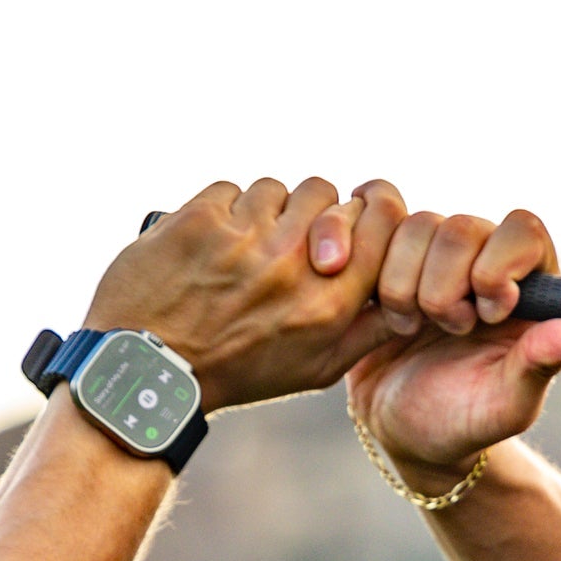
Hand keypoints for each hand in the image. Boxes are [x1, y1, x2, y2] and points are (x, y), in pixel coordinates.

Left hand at [83, 178, 406, 411]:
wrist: (154, 369)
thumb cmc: (239, 372)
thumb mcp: (316, 369)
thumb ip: (366, 334)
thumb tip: (407, 303)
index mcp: (329, 304)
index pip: (380, 222)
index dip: (367, 215)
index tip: (350, 225)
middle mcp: (293, 267)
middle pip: (326, 193)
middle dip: (311, 210)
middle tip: (291, 235)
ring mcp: (245, 239)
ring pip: (276, 188)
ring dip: (265, 211)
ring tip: (245, 247)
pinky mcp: (200, 220)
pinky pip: (229, 189)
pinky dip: (222, 211)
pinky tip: (211, 245)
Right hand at [323, 204, 560, 489]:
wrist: (402, 431)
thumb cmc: (465, 424)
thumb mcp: (507, 403)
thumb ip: (546, 361)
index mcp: (530, 287)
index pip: (524, 230)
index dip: (500, 263)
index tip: (489, 312)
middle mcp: (484, 260)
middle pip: (462, 225)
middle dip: (446, 285)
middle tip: (451, 332)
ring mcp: (433, 256)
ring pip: (414, 225)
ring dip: (405, 285)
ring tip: (412, 331)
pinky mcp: (388, 258)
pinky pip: (373, 230)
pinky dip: (370, 273)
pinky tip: (382, 317)